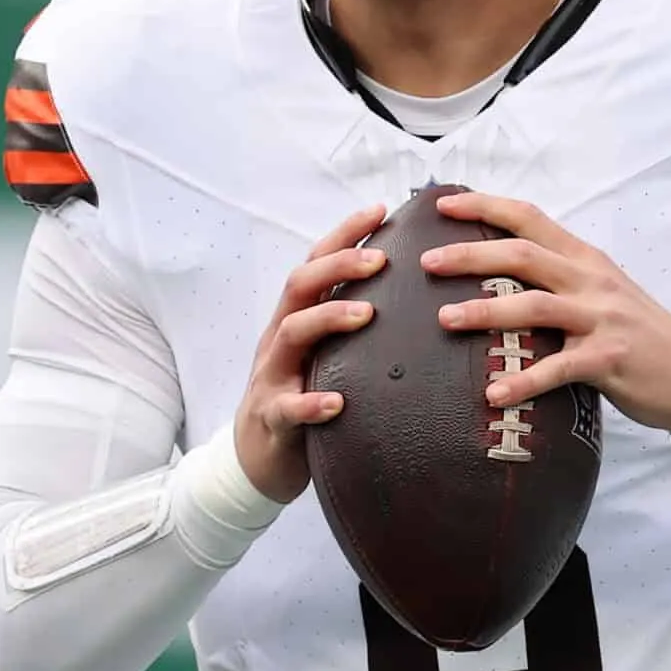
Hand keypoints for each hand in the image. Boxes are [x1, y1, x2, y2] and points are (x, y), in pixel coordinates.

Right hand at [232, 203, 387, 502]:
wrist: (257, 460)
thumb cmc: (302, 396)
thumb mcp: (325, 356)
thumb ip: (352, 327)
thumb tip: (412, 298)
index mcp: (296, 318)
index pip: (316, 264)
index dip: (343, 234)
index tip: (379, 210)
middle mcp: (280, 338)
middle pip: (299, 287)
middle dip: (338, 266)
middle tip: (380, 259)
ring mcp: (272, 376)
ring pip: (290, 334)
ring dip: (328, 319)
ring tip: (367, 315)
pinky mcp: (271, 418)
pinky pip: (287, 408)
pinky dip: (310, 403)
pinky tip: (337, 403)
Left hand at [424, 191, 670, 430]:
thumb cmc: (635, 332)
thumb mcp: (600, 290)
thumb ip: (558, 276)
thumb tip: (497, 271)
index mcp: (584, 259)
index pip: (530, 218)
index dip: (486, 207)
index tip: (443, 207)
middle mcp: (591, 281)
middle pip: (522, 255)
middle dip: (470, 255)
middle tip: (426, 263)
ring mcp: (601, 319)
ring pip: (534, 306)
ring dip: (485, 311)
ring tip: (445, 319)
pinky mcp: (608, 360)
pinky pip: (558, 369)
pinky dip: (523, 381)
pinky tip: (493, 394)